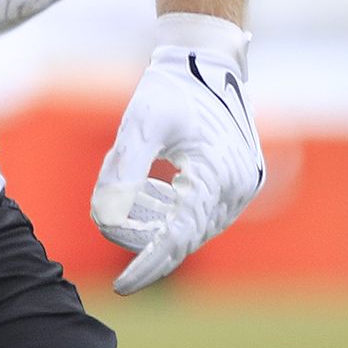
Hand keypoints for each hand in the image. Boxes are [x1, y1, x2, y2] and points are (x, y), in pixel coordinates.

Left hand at [91, 14, 265, 294]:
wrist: (205, 60)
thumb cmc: (169, 89)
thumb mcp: (138, 125)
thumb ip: (122, 173)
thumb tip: (105, 220)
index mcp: (215, 175)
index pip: (177, 238)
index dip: (148, 265)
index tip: (121, 287)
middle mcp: (236, 187)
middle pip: (183, 237)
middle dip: (142, 238)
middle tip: (108, 221)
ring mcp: (242, 186)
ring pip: (191, 227)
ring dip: (155, 221)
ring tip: (126, 193)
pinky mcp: (240, 181)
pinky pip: (201, 212)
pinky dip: (171, 209)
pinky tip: (148, 190)